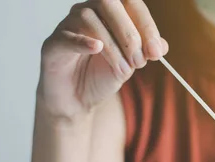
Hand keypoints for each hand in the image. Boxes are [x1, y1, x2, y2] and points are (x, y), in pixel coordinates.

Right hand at [38, 0, 168, 118]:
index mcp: (108, 12)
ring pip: (89, 19)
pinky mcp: (53, 44)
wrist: (78, 99)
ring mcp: (67, 25)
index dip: (146, 25)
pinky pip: (67, 37)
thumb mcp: (131, 64)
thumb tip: (162, 46)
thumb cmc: (102, 75)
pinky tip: (97, 49)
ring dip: (113, 46)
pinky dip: (84, 42)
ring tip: (124, 70)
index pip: (129, 2)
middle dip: (130, 33)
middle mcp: (86, 11)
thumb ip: (146, 52)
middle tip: (140, 62)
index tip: (157, 52)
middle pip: (108, 3)